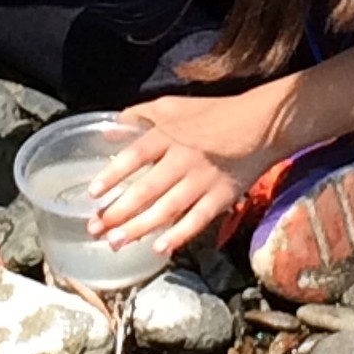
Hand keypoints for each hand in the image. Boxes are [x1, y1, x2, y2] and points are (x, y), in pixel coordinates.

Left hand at [87, 92, 280, 256]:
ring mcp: (202, 180)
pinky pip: (197, 220)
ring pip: (167, 209)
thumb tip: (109, 132)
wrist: (261, 124)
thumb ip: (139, 116)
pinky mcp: (222, 197)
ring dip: (139, 228)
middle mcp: (182, 159)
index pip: (134, 157)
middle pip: (146, 189)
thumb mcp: (171, 105)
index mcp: (167, 135)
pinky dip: (179, 235)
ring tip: (115, 242)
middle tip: (95, 228)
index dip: (112, 176)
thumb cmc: (212, 113)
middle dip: (118, 211)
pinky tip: (159, 248)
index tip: (93, 194)